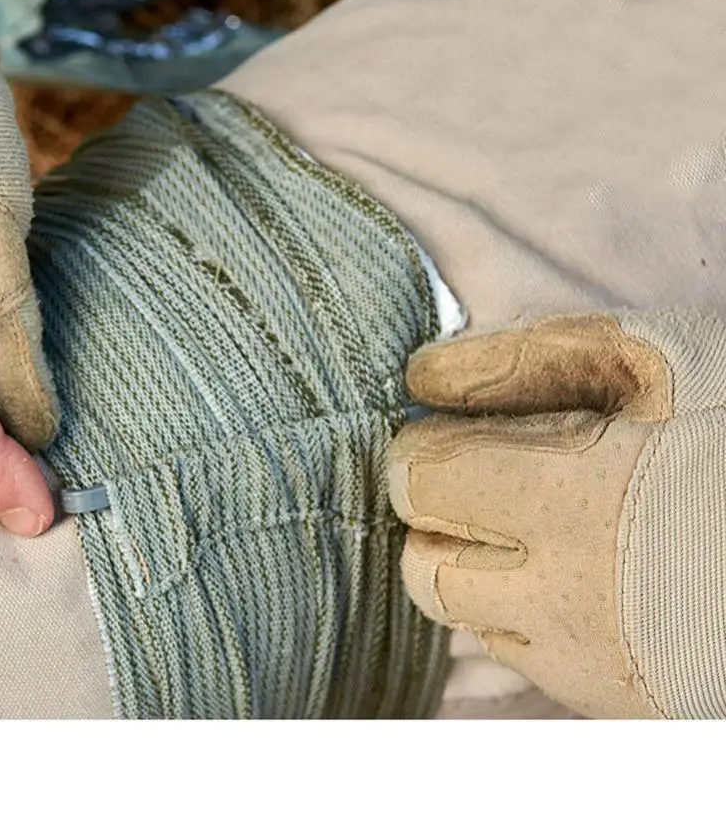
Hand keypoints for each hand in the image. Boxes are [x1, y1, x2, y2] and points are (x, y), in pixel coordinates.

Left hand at [389, 310, 725, 717]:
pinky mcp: (619, 700)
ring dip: (473, 568)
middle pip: (424, 565)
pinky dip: (524, 611)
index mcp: (564, 502)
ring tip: (533, 528)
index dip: (425, 449)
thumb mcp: (641, 358)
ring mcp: (591, 662)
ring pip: (463, 618)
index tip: (455, 435)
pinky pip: (522, 656)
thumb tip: (420, 378)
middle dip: (438, 518)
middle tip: (486, 483)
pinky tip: (579, 573)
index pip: (417, 483)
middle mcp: (564, 601)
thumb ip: (517, 360)